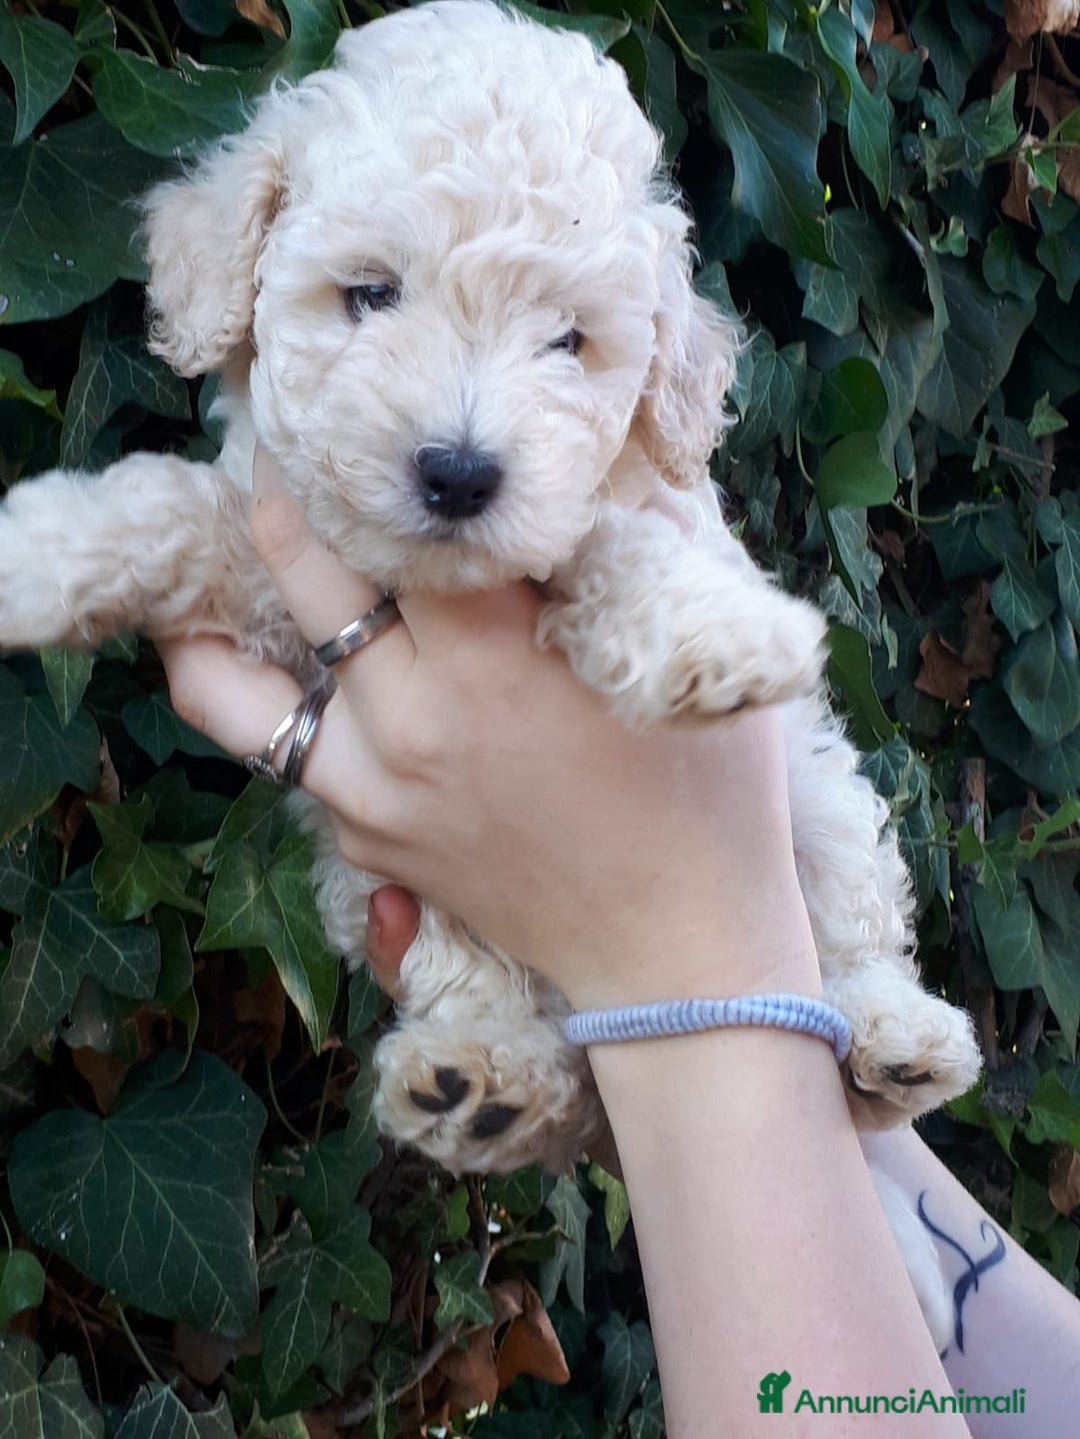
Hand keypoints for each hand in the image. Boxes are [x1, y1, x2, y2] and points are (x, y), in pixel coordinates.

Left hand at [160, 446, 820, 1010]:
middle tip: (284, 454)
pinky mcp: (367, 848)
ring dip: (220, 626)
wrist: (678, 960)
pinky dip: (280, 708)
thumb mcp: (701, 652)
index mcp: (494, 666)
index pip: (396, 529)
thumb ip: (656, 537)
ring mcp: (373, 796)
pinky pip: (290, 762)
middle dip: (284, 500)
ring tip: (210, 576)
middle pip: (303, 578)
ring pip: (235, 695)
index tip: (349, 411)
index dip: (368, 458)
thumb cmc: (711, 803)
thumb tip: (615, 454)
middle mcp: (410, 726)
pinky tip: (291, 670)